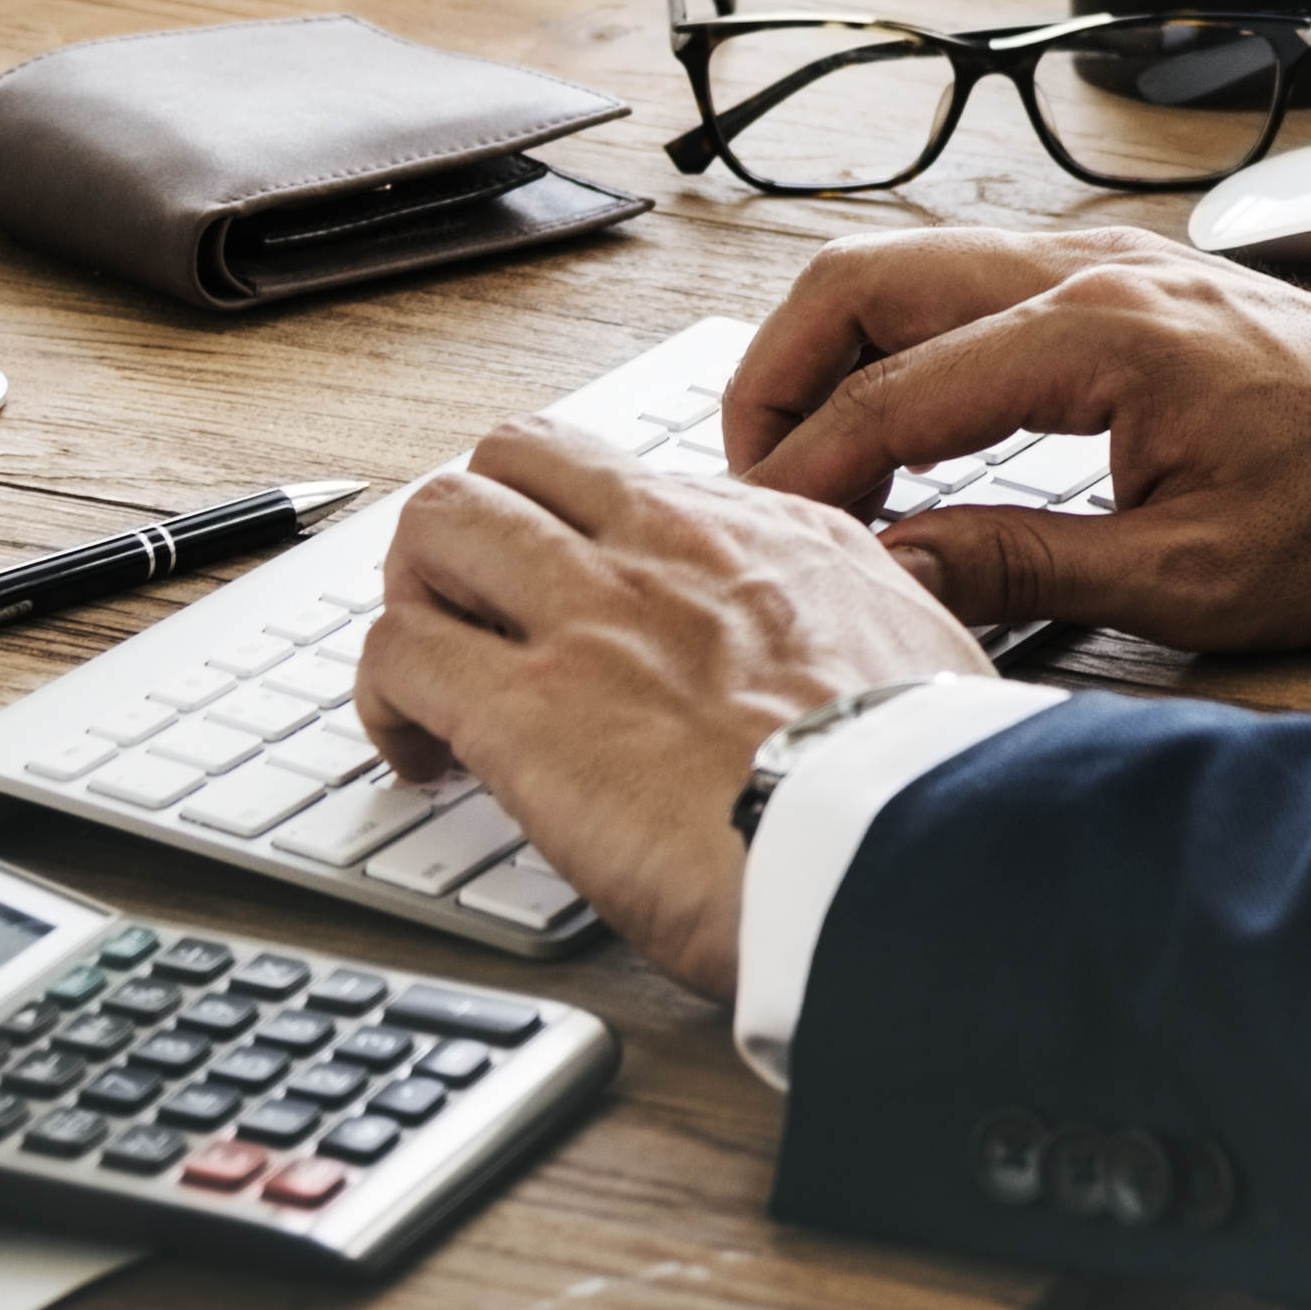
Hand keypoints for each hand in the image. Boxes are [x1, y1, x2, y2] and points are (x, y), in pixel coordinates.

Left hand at [354, 418, 990, 1000]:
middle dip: (478, 528)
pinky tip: (415, 756)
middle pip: (516, 459)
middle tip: (476, 614)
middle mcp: (668, 546)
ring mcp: (588, 614)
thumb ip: (865, 624)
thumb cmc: (927, 785)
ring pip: (439, 523)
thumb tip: (859, 641)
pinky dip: (383, 699)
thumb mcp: (924, 653)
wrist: (909, 850)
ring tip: (428, 678)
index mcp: (770, 534)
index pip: (629, 478)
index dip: (579, 531)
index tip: (579, 596)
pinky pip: (397, 651)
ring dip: (416, 595)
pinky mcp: (525, 708)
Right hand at [725, 229, 1310, 650]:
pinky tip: (900, 428)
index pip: (894, 392)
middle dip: (780, 376)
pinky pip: (966, 281)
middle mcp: (1090, 268)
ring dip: (835, 352)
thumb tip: (893, 570)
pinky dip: (901, 340)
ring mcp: (1105, 258)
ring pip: (906, 265)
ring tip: (810, 461)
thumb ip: (1026, 567)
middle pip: (862, 279)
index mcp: (1101, 335)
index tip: (763, 538)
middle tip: (754, 483)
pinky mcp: (1123, 276)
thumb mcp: (1193, 581)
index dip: (808, 471)